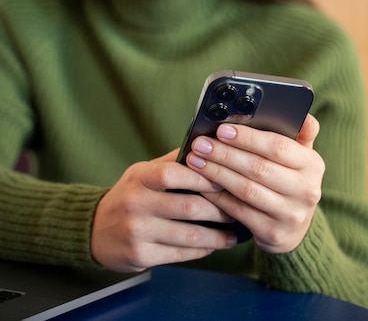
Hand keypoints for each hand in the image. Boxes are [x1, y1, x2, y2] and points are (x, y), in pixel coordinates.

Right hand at [91, 149, 237, 272]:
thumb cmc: (129, 195)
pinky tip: (213, 245)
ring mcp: (137, 231)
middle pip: (188, 206)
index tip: (225, 181)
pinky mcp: (140, 255)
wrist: (94, 229)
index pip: (173, 173)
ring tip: (232, 235)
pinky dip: (201, 250)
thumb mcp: (142, 172)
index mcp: (139, 177)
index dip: (203, 177)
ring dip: (216, 236)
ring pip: (188, 234)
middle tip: (237, 209)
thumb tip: (207, 147)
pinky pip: (179, 254)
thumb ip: (172, 161)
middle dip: (219, 210)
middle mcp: (136, 203)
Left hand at [186, 114, 324, 253]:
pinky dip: (217, 196)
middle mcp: (306, 190)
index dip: (248, 138)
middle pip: (258, 168)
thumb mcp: (300, 156)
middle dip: (225, 154)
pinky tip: (202, 184)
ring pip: (246, 189)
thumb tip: (303, 114)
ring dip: (216, 173)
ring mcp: (291, 214)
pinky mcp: (273, 233)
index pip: (278, 147)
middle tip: (200, 144)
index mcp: (312, 164)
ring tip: (196, 160)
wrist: (295, 229)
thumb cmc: (290, 180)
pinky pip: (238, 211)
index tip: (222, 129)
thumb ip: (300, 134)